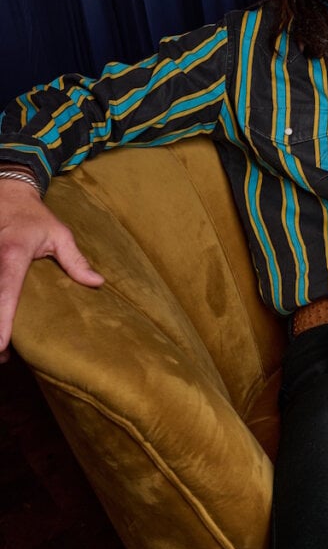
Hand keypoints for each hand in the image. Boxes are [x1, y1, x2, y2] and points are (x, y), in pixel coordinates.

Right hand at [0, 181, 103, 362]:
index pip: (6, 292)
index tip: (1, 345)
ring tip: (2, 350)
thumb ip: (76, 260)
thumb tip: (98, 283)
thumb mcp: (59, 234)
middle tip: (4, 355)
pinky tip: (0, 327)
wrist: (7, 193)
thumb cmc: (34, 216)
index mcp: (13, 255)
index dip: (2, 320)